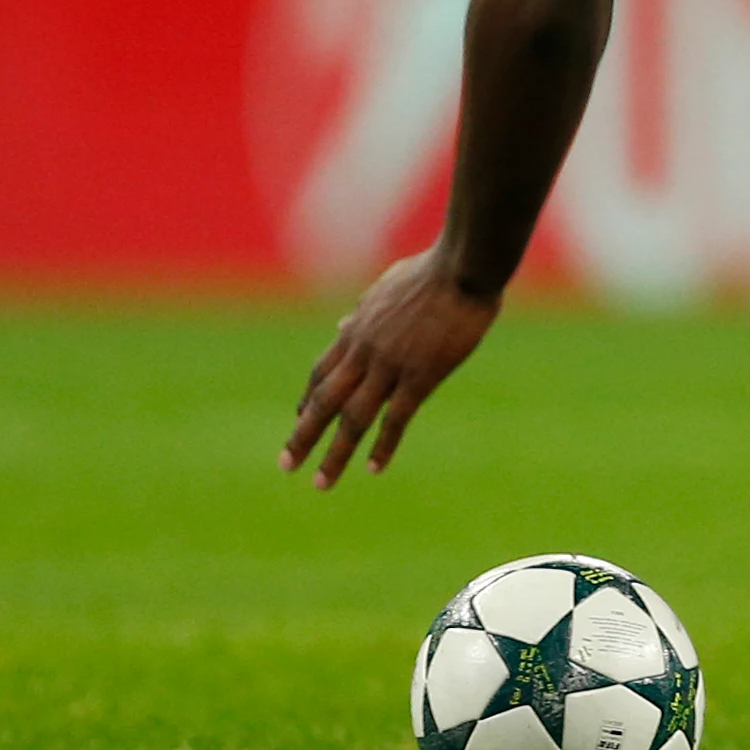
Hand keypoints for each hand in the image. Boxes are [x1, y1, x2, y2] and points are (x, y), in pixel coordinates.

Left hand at [283, 252, 499, 488]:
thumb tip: (345, 325)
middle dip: (303, 435)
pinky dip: (382, 446)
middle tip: (287, 464)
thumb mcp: (386, 288)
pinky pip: (396, 417)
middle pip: (324, 401)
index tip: (300, 419)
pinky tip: (372, 468)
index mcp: (358, 329)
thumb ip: (365, 311)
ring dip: (334, 452)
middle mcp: (364, 351)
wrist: (463, 267)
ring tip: (321, 482)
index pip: (322, 372)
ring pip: (353, 417)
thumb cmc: (434, 271)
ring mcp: (390, 365)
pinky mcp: (421, 375)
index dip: (308, 399)